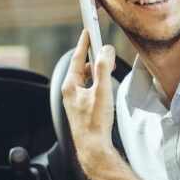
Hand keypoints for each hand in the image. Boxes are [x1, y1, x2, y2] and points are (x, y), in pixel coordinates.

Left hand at [61, 30, 116, 160]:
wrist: (93, 148)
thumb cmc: (95, 123)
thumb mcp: (102, 91)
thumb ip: (104, 68)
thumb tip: (106, 51)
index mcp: (70, 85)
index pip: (76, 58)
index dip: (84, 43)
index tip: (88, 31)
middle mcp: (70, 92)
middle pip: (81, 68)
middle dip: (94, 59)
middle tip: (106, 53)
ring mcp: (75, 102)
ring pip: (85, 80)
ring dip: (96, 73)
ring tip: (109, 71)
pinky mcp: (81, 109)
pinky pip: (88, 89)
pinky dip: (97, 84)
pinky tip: (106, 89)